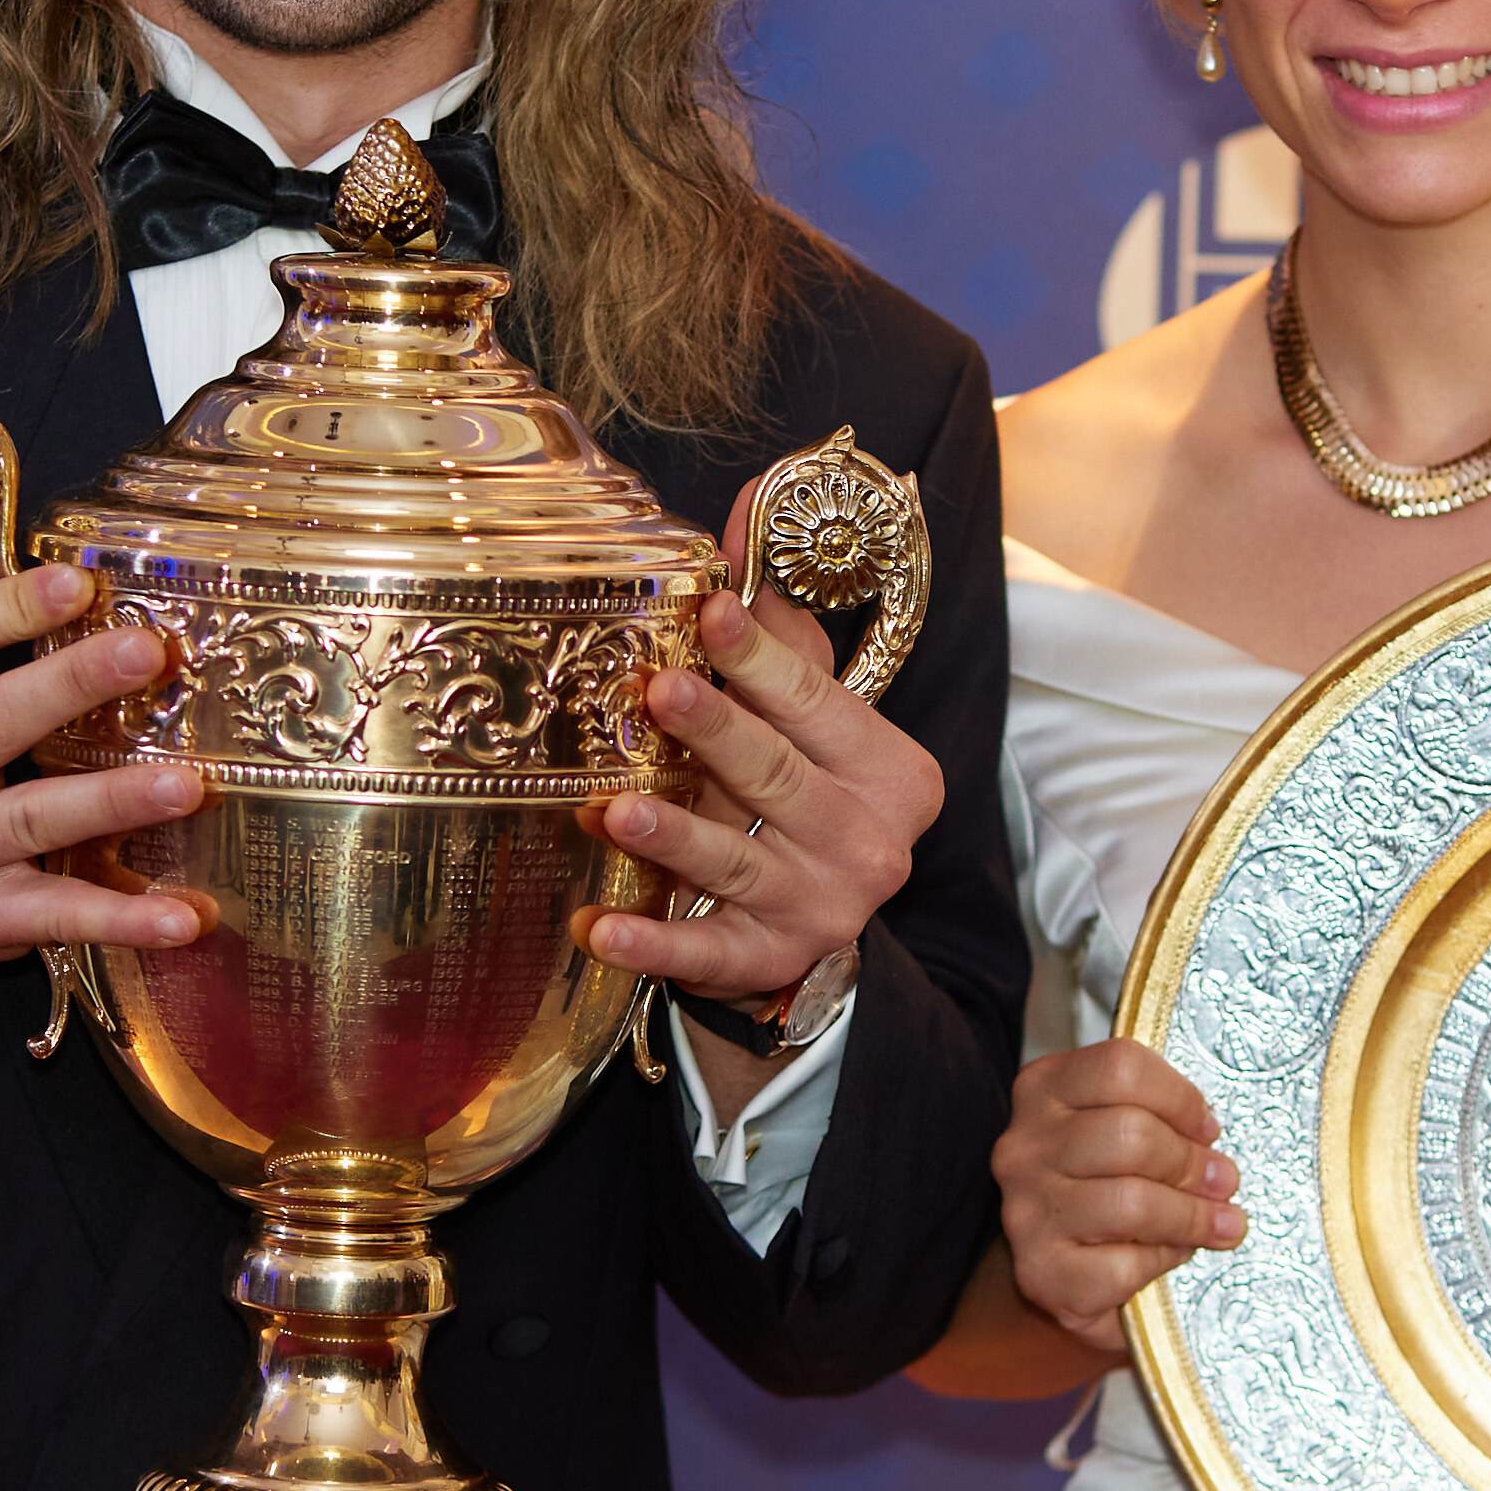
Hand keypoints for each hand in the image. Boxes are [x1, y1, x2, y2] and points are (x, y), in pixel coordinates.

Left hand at [580, 486, 942, 1003]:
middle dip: (716, 734)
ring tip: (613, 810)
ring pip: (738, 864)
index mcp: (892, 773)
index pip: (816, 703)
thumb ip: (784, 641)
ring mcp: (824, 910)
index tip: (710, 611)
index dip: (759, 657)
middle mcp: (871, 843)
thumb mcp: (814, 727)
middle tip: (658, 693)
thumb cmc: (805, 800)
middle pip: (778, 778)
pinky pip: (704, 953)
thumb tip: (742, 527)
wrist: (817, 930)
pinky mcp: (772, 963)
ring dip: (673, 836)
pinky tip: (598, 931)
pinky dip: (652, 946)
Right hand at [995, 1039, 1241, 1350]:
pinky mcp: (1041, 1271)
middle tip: (1224, 1181)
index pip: (1121, 1068)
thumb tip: (1213, 1151)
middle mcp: (1025, 1145)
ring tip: (1221, 1223)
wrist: (1051, 1265)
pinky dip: (1161, 1260)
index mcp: (1044, 1090)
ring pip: (1134, 1203)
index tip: (1207, 1126)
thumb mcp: (1112, 1131)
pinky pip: (1124, 1264)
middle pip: (1132, 1135)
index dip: (1180, 1097)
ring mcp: (1026, 1210)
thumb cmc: (1094, 1188)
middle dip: (1193, 1162)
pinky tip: (1170, 1254)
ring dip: (1192, 1216)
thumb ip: (1156, 1121)